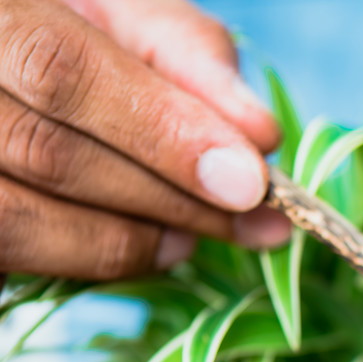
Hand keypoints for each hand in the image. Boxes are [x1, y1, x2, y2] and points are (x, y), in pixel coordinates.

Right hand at [0, 0, 287, 280]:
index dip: (162, 132)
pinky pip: (11, 255)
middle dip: (170, 196)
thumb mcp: (120, 9)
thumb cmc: (64, 19)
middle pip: (48, 154)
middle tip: (258, 217)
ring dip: (132, 238)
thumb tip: (259, 137)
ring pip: (19, 222)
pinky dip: (93, 258)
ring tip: (201, 233)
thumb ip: (184, 55)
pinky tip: (154, 245)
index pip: (59, 72)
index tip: (250, 180)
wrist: (6, 49)